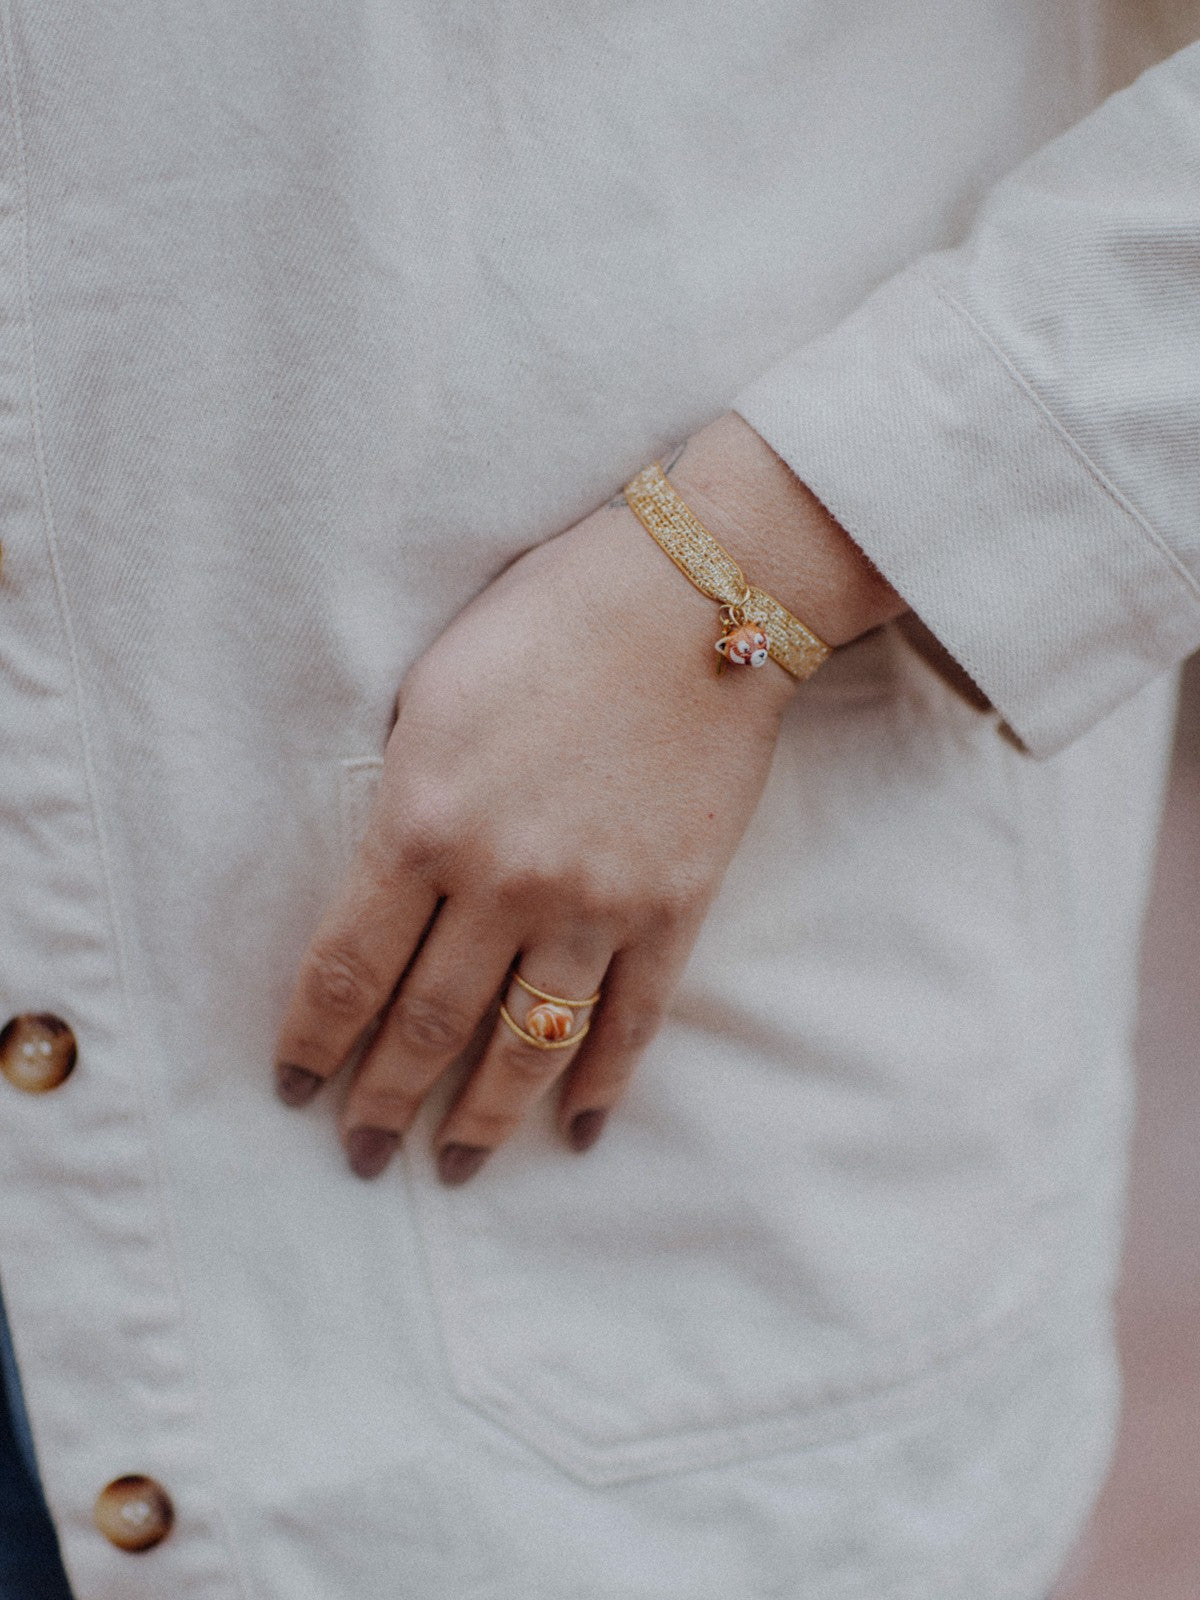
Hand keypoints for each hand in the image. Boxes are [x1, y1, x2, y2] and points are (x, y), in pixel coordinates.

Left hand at [273, 414, 902, 1181]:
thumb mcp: (433, 693)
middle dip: (384, 1102)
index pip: (346, 968)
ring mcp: (594, 904)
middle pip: (426, 1025)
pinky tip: (575, 1131)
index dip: (314, 1040)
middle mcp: (502, 881)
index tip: (294, 1087)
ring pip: (525, 1043)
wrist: (701, 597)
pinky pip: (630, 1021)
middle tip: (363, 1157)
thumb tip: (388, 879)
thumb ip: (406, 799)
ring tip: (455, 1168)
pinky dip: (601, 1084)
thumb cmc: (552, 618)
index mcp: (423, 821)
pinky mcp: (672, 908)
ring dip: (483, 1119)